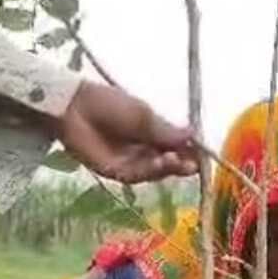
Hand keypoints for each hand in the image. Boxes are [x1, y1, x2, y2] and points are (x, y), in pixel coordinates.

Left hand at [55, 83, 197, 183]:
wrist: (74, 107)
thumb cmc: (108, 103)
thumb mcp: (142, 114)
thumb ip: (165, 130)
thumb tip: (193, 134)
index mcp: (151, 132)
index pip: (176, 146)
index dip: (190, 152)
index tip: (203, 154)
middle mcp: (142, 150)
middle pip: (167, 163)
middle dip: (181, 164)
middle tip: (193, 163)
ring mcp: (129, 162)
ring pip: (154, 171)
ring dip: (167, 168)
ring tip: (176, 160)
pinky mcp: (114, 171)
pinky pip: (136, 175)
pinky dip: (150, 171)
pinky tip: (160, 162)